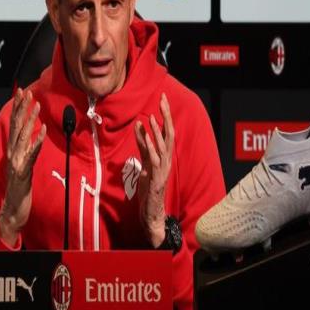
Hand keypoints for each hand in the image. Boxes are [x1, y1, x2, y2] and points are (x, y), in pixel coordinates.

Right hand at [0, 88, 45, 246]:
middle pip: (15, 127)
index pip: (13, 125)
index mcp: (12, 152)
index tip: (21, 93)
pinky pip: (31, 154)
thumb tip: (33, 134)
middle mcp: (12, 154)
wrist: (12, 212)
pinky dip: (37, 141)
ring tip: (36, 105)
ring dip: (30, 120)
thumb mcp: (24, 166)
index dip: (17, 109)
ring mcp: (16, 163)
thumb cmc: (19, 189)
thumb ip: (27, 150)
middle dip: (21, 109)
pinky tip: (43, 130)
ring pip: (22, 137)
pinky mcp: (23, 173)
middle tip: (27, 93)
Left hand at [134, 93, 174, 247]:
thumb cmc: (149, 186)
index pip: (168, 130)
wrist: (152, 210)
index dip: (165, 114)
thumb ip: (143, 144)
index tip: (162, 99)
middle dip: (166, 115)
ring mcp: (163, 167)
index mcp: (165, 155)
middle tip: (163, 99)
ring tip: (152, 115)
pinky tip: (146, 135)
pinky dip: (150, 145)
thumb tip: (139, 127)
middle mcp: (167, 159)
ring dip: (158, 130)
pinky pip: (154, 158)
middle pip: (170, 133)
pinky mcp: (157, 176)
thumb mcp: (144, 161)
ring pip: (163, 145)